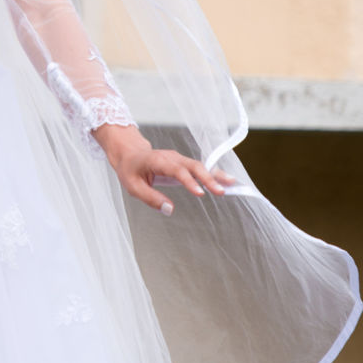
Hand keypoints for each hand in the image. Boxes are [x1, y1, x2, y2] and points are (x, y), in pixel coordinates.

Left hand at [98, 124, 233, 214]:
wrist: (130, 153)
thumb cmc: (130, 170)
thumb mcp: (133, 187)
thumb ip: (151, 198)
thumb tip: (170, 210)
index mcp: (157, 161)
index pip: (176, 170)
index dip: (189, 181)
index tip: (200, 193)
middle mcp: (171, 157)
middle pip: (193, 165)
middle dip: (208, 178)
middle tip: (221, 191)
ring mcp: (179, 158)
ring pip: (200, 165)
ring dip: (215, 175)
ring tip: (233, 184)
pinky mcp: (183, 163)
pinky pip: (200, 168)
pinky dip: (213, 174)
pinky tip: (227, 181)